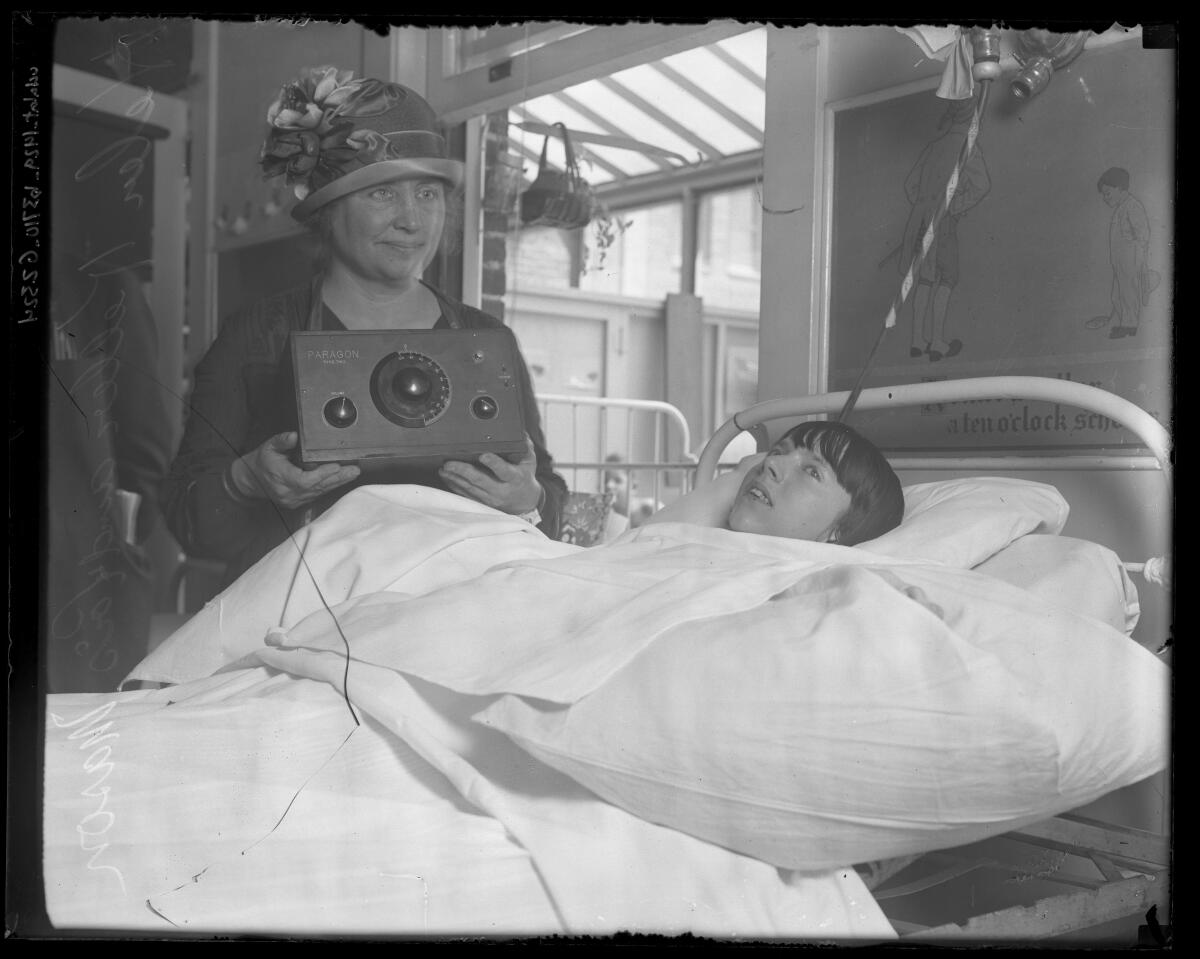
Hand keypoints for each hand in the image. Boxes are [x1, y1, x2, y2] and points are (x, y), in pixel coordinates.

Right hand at [232, 431, 360, 509]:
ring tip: (353, 473)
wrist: (250, 481)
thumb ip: (281, 441)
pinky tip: (341, 479)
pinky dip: (329, 486)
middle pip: (317, 487)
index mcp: (281, 478)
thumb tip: (293, 436)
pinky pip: (316, 494)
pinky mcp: (298, 502)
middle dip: (337, 478)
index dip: (323, 474)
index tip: (337, 466)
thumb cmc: (261, 462)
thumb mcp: (268, 447)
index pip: (305, 480)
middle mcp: (288, 492)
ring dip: (337, 483)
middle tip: (354, 470)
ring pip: (319, 491)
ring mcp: (294, 500)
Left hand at [439, 434, 541, 514]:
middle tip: (449, 463)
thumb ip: (524, 446)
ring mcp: (490, 497)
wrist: (524, 501)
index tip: (483, 455)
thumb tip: (520, 432)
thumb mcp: (529, 461)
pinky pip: (465, 494)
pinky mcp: (482, 502)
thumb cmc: (524, 477)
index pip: (503, 471)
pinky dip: (454, 485)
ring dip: (454, 478)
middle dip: (463, 471)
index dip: (493, 463)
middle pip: (480, 480)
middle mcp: (501, 490)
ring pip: (469, 488)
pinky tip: (446, 477)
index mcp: (514, 478)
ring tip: (444, 468)